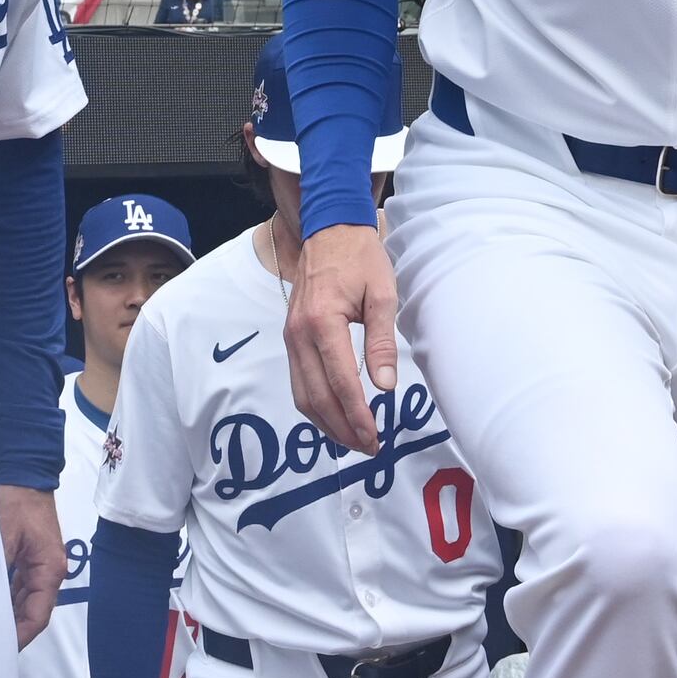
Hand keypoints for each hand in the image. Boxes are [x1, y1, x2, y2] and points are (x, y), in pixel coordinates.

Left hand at [0, 484, 63, 648]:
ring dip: (8, 615)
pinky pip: (20, 587)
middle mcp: (49, 571)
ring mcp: (40, 565)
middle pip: (33, 612)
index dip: (19, 636)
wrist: (23, 474)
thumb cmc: (15, 502)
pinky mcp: (30, 558)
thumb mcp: (2, 539)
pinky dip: (6, 599)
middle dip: (13, 630)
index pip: (37, 616)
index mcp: (49, 570)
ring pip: (26, 601)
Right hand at [285, 222, 398, 456]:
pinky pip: (299, 382)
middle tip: (370, 447)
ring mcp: (291, 337)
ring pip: (302, 395)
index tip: (375, 436)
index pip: (340, 381)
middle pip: (317, 396)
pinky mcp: (291, 338)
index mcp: (322, 322)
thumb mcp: (382, 295)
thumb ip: (382, 342)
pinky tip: (336, 417)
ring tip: (355, 440)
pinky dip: (316, 406)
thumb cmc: (360, 259)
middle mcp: (299, 334)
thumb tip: (385, 386)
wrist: (329, 231)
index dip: (357, 414)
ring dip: (327, 424)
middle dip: (343, 428)